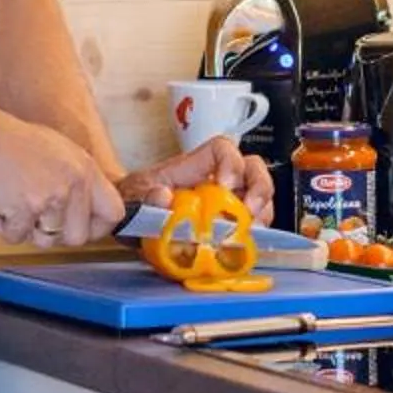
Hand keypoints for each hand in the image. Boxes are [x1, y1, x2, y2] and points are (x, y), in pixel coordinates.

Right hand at [0, 108, 121, 248]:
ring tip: (11, 204)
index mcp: (86, 169)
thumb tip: (85, 209)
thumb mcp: (59, 151)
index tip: (82, 229)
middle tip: (35, 220)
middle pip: (79, 237)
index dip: (98, 228)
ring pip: (45, 241)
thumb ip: (76, 179)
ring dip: (25, 228)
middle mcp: (73, 184)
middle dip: (56, 235)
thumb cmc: (11, 139)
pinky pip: (15, 237)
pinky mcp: (23, 210)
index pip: (113, 213)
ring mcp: (50, 198)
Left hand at [118, 135, 275, 218]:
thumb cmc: (134, 203)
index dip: (231, 162)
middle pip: (252, 168)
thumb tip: (164, 196)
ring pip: (259, 195)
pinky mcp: (227, 223)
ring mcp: (224, 201)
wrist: (129, 221)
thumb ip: (144, 197)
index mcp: (193, 167)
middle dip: (259, 187)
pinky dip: (254, 233)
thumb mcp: (132, 199)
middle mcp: (215, 180)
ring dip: (262, 212)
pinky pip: (252, 223)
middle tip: (250, 212)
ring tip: (251, 232)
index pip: (222, 148)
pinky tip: (244, 244)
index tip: (225, 187)